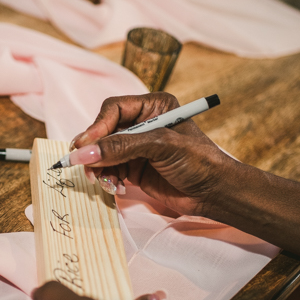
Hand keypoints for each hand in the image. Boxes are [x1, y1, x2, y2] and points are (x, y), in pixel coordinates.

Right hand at [70, 93, 234, 216]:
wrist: (215, 193)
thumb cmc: (199, 162)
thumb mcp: (160, 147)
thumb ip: (122, 147)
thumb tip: (85, 152)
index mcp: (153, 106)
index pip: (113, 109)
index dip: (97, 127)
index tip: (84, 146)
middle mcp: (142, 123)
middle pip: (103, 132)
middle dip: (94, 151)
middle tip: (85, 167)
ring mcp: (137, 147)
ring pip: (102, 153)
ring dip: (98, 168)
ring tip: (105, 182)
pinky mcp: (134, 167)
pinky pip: (109, 170)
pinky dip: (107, 179)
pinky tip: (117, 187)